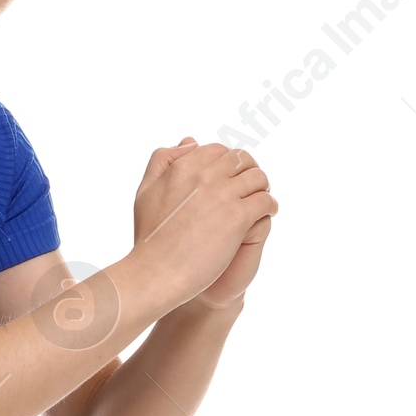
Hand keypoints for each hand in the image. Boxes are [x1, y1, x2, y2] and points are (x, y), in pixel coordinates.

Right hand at [131, 136, 278, 312]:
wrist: (155, 273)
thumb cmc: (149, 238)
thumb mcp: (145, 191)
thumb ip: (163, 160)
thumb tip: (190, 142)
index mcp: (183, 166)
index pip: (217, 151)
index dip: (227, 162)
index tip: (230, 176)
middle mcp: (204, 176)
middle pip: (241, 160)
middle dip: (248, 170)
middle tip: (250, 186)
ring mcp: (223, 195)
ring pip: (257, 177)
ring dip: (262, 187)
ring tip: (260, 199)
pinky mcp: (237, 218)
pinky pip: (265, 201)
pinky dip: (270, 205)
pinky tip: (267, 213)